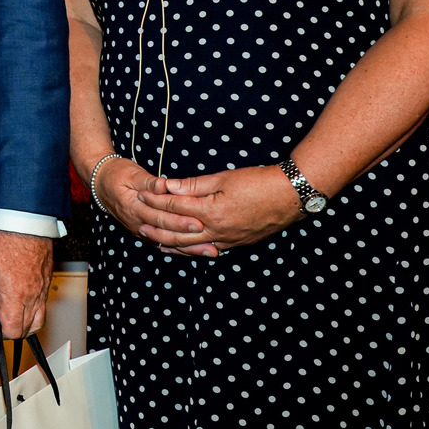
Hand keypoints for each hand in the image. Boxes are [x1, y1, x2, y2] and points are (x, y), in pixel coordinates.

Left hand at [0, 228, 51, 337]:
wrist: (24, 219)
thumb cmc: (2, 238)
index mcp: (15, 295)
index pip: (14, 331)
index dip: (2, 332)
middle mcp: (33, 296)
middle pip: (28, 329)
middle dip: (14, 329)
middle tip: (0, 317)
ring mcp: (43, 289)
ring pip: (39, 319)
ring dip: (26, 321)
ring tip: (12, 311)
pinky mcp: (48, 280)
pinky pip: (44, 303)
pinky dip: (34, 308)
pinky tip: (22, 298)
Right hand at [93, 156, 219, 256]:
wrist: (101, 183)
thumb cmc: (118, 174)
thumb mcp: (131, 173)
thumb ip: (148, 181)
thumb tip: (164, 185)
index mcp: (133, 207)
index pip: (159, 217)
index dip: (179, 220)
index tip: (198, 221)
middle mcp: (137, 223)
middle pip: (165, 233)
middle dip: (189, 237)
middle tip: (211, 238)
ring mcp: (140, 231)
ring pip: (167, 243)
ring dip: (190, 249)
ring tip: (212, 251)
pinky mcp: (145, 233)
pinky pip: (164, 245)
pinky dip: (181, 250)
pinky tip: (197, 252)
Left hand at [135, 165, 301, 253]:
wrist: (289, 196)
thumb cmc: (257, 182)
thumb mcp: (223, 178)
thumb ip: (194, 184)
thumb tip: (169, 185)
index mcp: (210, 211)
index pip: (174, 207)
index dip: (156, 201)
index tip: (141, 195)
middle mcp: (216, 230)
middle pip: (178, 231)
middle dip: (157, 227)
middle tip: (139, 224)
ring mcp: (227, 240)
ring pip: (192, 246)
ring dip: (171, 244)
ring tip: (154, 241)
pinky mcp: (236, 244)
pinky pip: (208, 250)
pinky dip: (192, 250)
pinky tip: (184, 249)